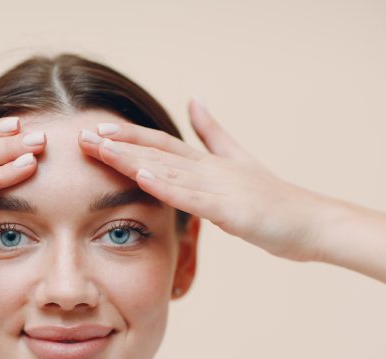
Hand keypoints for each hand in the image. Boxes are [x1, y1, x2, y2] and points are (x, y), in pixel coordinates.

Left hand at [78, 99, 330, 262]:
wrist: (311, 223)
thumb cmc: (273, 199)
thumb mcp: (238, 160)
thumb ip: (212, 132)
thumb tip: (194, 99)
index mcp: (207, 162)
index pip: (160, 144)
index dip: (128, 137)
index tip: (97, 131)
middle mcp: (209, 169)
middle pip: (156, 153)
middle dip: (117, 145)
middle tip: (82, 137)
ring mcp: (220, 187)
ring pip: (168, 170)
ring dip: (132, 159)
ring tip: (102, 149)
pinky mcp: (231, 210)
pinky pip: (193, 198)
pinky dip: (166, 186)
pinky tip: (142, 177)